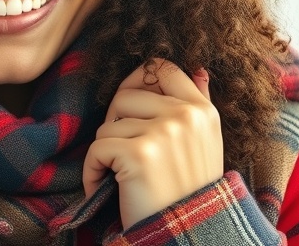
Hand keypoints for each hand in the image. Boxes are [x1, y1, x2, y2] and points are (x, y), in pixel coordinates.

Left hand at [83, 59, 223, 228]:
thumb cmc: (189, 190)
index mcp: (202, 110)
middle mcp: (186, 115)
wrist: (188, 235)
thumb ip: (199, 104)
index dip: (138, 81)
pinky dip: (93, 172)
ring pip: (108, 125)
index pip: (162, 68)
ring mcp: (164, 132)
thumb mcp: (205, 143)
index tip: (130, 108)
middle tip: (122, 153)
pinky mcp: (140, 154)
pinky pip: (97, 148)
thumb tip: (199, 69)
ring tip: (121, 176)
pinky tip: (105, 188)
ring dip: (106, 153)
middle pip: (125, 96)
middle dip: (116, 123)